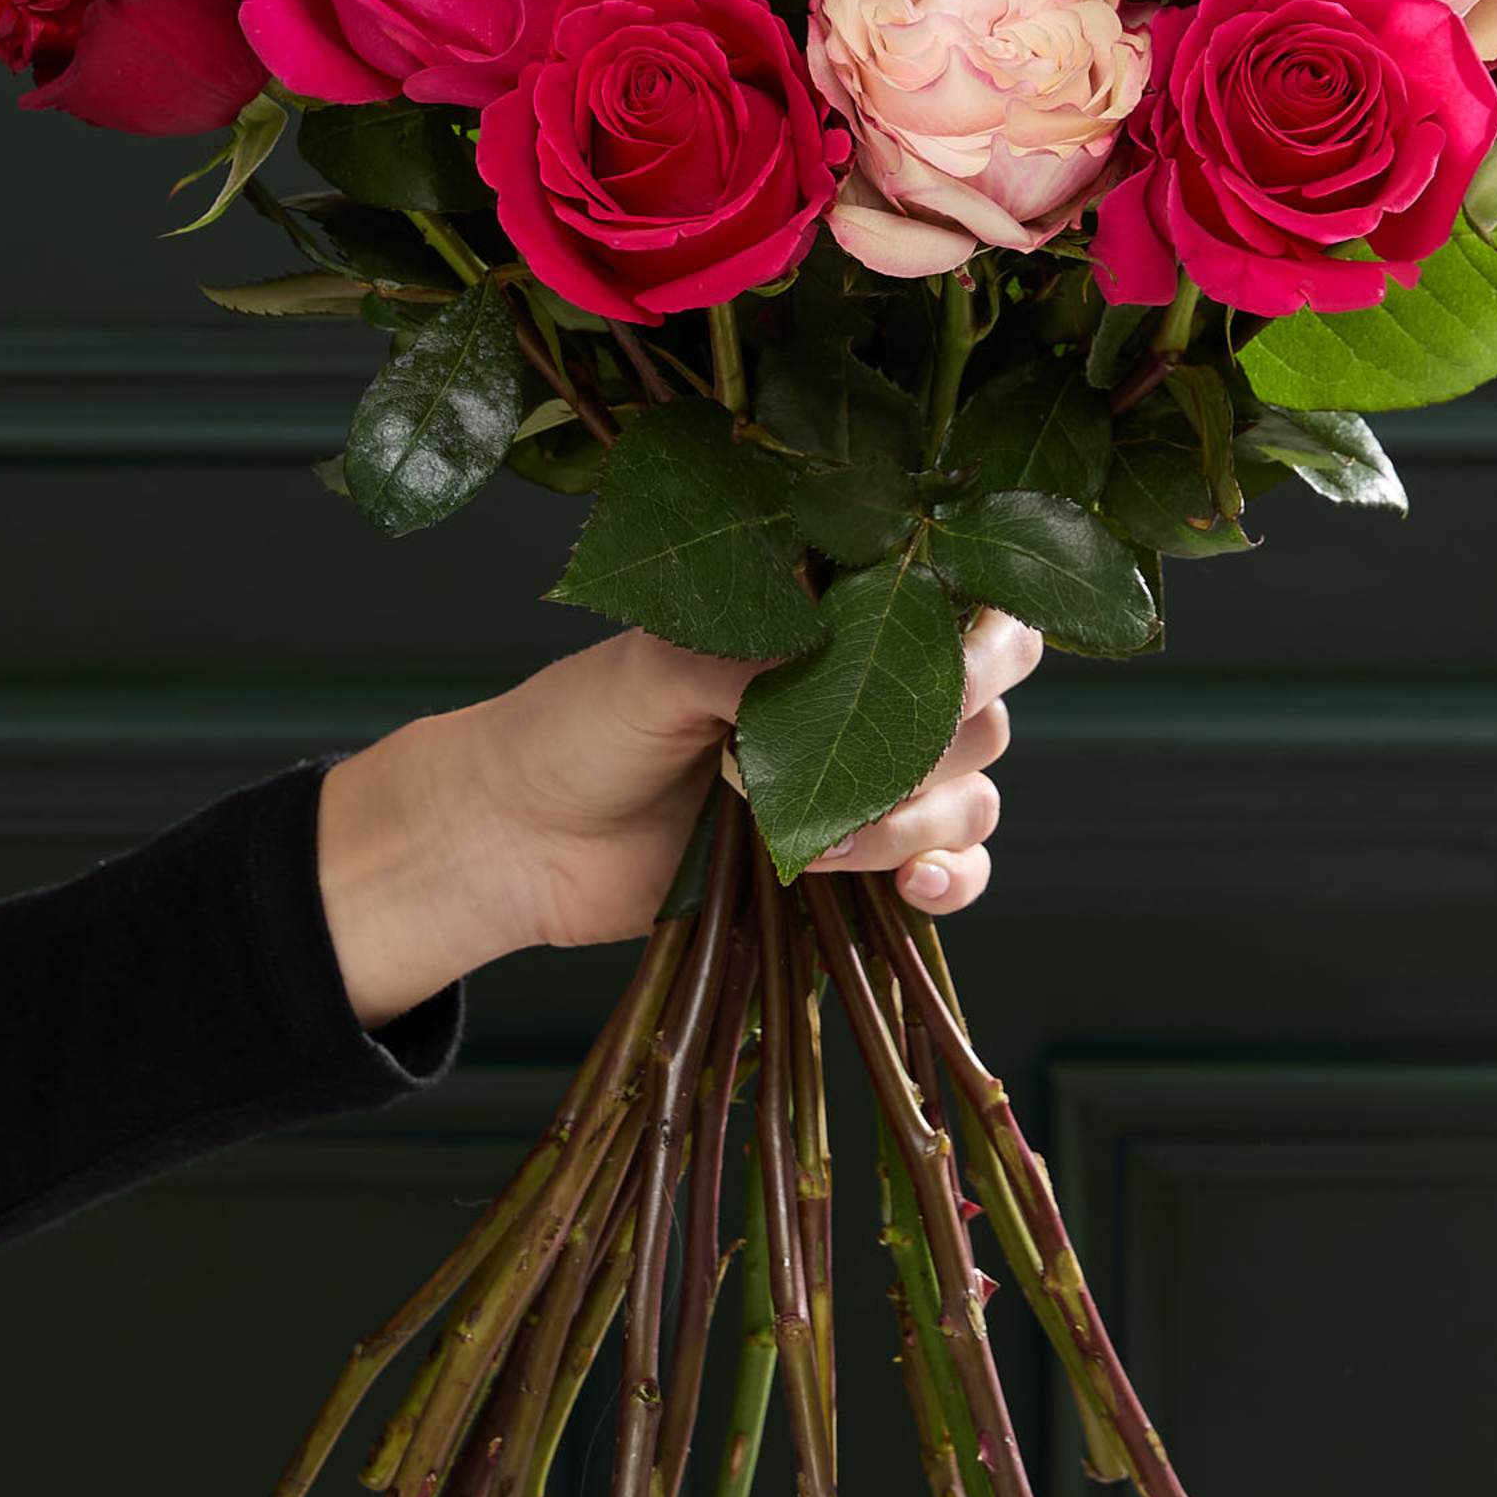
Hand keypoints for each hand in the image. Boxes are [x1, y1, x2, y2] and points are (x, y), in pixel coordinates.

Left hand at [317, 614, 1043, 1030]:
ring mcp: (862, 783)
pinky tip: (912, 889)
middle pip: (981, 709)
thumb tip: (852, 654)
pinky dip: (951, 882)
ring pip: (972, 796)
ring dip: (920, 821)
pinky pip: (952, 873)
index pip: (957, 608)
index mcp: (828, 619)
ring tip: (826, 841)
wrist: (516, 839)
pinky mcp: (854, 866)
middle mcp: (861, 695)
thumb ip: (762, 655)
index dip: (979, 638)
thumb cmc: (576, 725)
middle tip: (868, 759)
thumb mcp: (660, 664)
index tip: (945, 666)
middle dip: (941, 740)